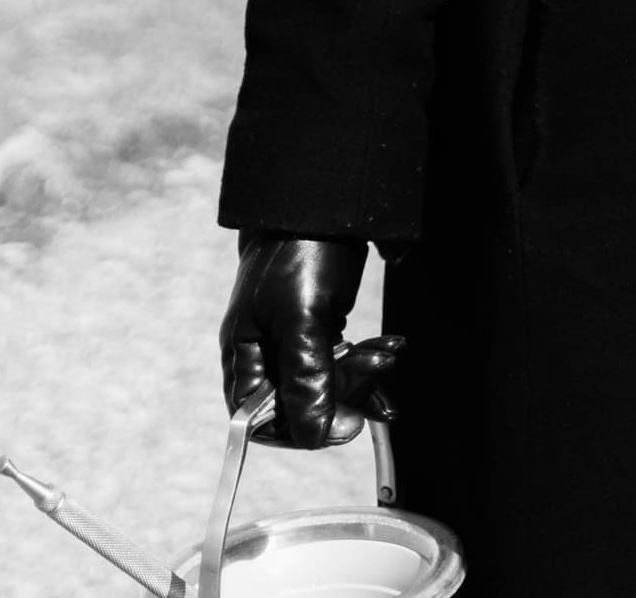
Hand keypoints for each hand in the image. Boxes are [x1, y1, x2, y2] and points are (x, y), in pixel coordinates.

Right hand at [219, 231, 400, 446]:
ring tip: (390, 351)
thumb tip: (312, 436)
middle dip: (344, 391)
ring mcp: (292, 338)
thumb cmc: (303, 251)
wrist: (326, 198)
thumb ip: (306, 377)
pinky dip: (367, 358)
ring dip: (362, 374)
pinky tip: (391, 346)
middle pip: (299, 402)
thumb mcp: (304, 317)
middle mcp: (263, 351)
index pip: (258, 419)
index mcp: (244, 352)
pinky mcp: (317, 325)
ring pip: (326, 382)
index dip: (299, 428)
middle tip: (380, 368)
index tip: (343, 422)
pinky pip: (341, 361)